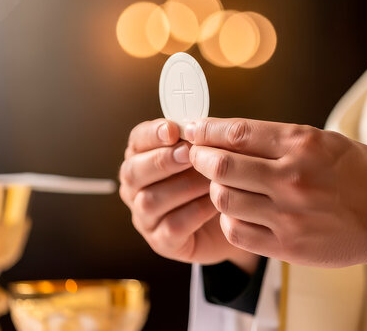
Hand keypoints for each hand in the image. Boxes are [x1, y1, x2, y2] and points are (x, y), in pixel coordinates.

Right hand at [119, 119, 258, 272]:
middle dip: (162, 160)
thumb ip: (197, 139)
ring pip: (150, 201)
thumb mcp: (206, 154)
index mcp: (142, 158)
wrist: (232, 219)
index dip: (152, 134)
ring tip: (210, 179)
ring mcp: (145, 217)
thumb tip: (197, 124)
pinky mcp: (162, 242)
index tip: (173, 130)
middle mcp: (136, 188)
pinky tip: (214, 203)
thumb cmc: (212, 180)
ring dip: (183, 186)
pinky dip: (194, 212)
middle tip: (190, 154)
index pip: (137, 140)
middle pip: (133, 172)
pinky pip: (172, 227)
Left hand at [185, 118, 366, 268]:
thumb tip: (229, 135)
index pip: (237, 133)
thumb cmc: (357, 172)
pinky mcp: (288, 245)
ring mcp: (289, 215)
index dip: (207, 130)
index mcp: (302, 144)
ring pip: (224, 199)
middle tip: (196, 155)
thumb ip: (277, 139)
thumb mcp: (323, 141)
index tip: (194, 129)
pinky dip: (228, 218)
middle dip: (200, 158)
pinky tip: (236, 210)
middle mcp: (292, 178)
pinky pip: (237, 231)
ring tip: (221, 184)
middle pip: (222, 166)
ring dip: (214, 189)